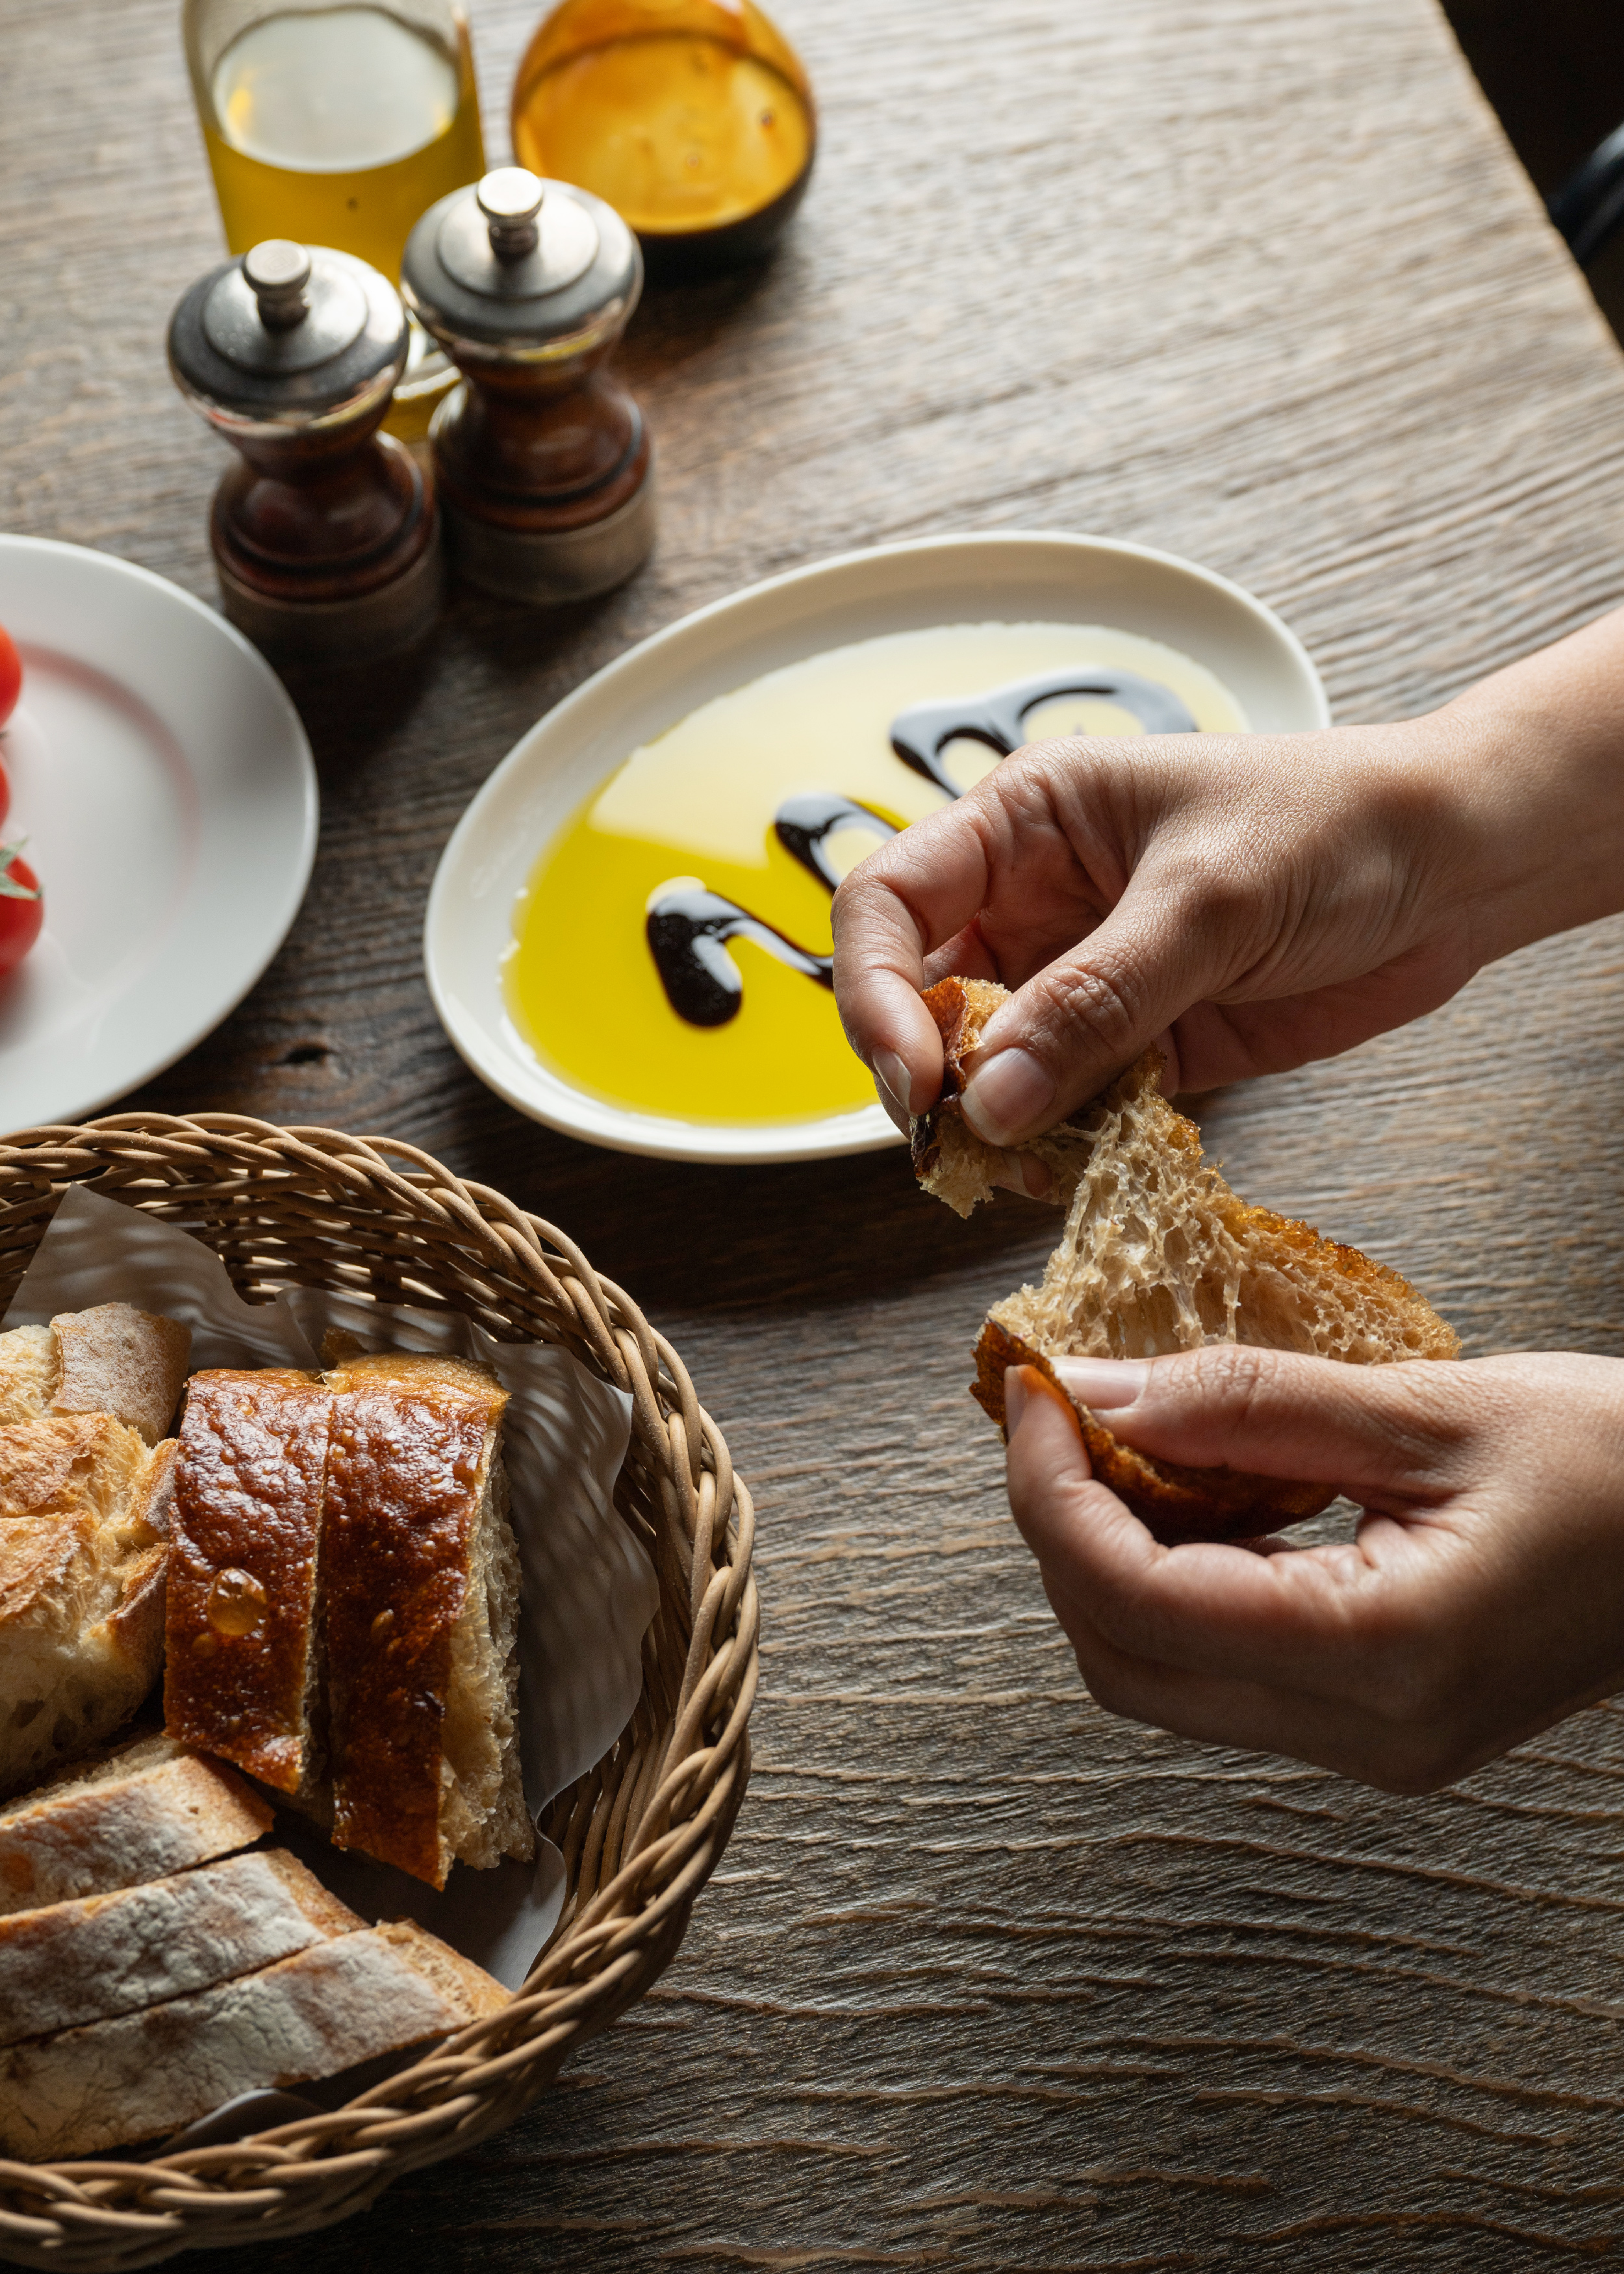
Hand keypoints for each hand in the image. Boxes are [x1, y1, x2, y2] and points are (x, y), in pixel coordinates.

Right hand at [831, 608, 1623, 1153]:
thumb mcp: (1211, 900)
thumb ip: (1097, 1000)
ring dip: (990, 1127)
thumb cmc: (1340, 825)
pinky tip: (1072, 1169)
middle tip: (955, 1145)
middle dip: (925, 1075)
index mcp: (1026, 824)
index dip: (873, 989)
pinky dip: (1056, 1149)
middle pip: (920, 999)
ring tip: (1020, 1169)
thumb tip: (992, 1099)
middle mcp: (1035, 904)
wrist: (1458, 866)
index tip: (916, 1072)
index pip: (889, 902)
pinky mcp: (1138, 1047)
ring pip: (988, 1070)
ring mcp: (1082, 981)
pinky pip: (1064, 1111)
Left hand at [1002, 1346, 1623, 1791]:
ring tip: (1130, 1435)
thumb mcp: (1432, 1406)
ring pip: (1161, 1675)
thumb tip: (1095, 1389)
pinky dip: (1178, 1579)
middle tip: (1058, 1409)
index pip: (1134, 1597)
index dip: (1049, 1491)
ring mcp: (1374, 1746)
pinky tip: (1206, 1489)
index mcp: (1384, 1654)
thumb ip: (1249, 1403)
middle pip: (1123, 1660)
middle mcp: (1369, 1732)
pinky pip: (1225, 1668)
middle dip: (1059, 1529)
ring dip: (1112, 1556)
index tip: (1031, 1391)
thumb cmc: (1623, 1465)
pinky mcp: (1379, 1725)